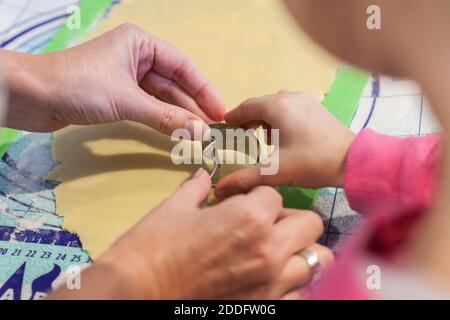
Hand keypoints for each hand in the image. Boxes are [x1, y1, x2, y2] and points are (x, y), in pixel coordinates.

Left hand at [2, 24, 224, 134]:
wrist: (30, 97)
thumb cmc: (78, 86)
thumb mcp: (127, 101)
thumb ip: (166, 117)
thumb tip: (201, 132)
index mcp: (141, 44)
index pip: (183, 67)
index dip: (204, 90)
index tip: (220, 112)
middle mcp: (136, 57)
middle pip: (174, 83)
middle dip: (193, 106)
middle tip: (213, 129)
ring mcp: (127, 77)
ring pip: (161, 97)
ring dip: (179, 115)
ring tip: (200, 134)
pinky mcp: (117, 95)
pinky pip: (148, 107)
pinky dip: (161, 120)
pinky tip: (177, 132)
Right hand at [50, 169, 332, 299]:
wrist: (137, 291)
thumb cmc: (153, 245)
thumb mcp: (175, 207)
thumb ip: (197, 187)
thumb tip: (203, 176)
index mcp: (249, 217)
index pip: (275, 195)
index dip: (259, 197)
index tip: (245, 203)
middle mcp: (270, 249)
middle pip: (310, 223)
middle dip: (291, 219)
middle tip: (269, 224)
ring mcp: (273, 283)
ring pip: (316, 260)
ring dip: (300, 251)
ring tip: (278, 251)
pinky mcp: (267, 307)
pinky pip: (302, 292)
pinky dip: (293, 282)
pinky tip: (271, 278)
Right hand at [215, 91, 354, 199]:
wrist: (353, 161)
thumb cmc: (311, 162)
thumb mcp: (274, 172)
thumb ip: (245, 179)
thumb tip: (220, 189)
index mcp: (277, 106)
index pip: (246, 107)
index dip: (233, 117)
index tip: (225, 128)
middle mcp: (290, 97)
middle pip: (260, 105)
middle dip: (248, 119)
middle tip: (240, 137)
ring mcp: (306, 100)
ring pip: (276, 105)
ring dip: (265, 119)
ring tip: (262, 139)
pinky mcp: (317, 108)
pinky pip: (290, 108)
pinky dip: (281, 118)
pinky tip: (284, 137)